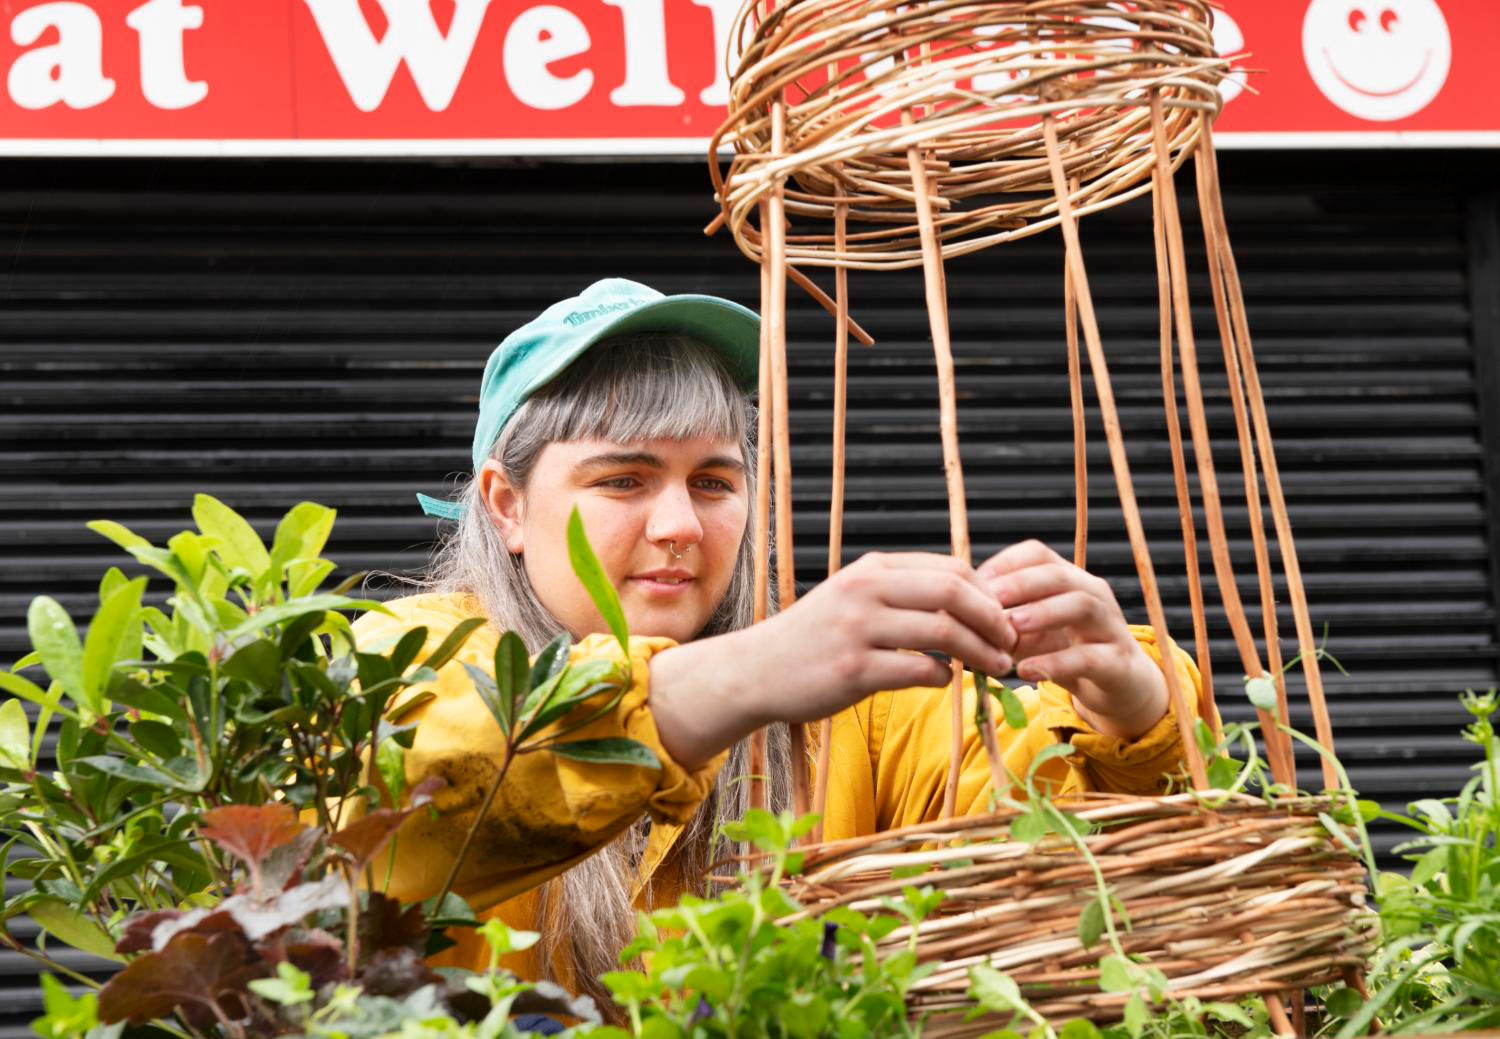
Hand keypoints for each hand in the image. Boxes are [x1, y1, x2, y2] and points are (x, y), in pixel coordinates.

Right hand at [649, 552, 1014, 767]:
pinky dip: (944, 677)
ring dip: (981, 652)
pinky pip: (918, 671)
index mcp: (872, 569)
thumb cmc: (813, 638)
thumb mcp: (853, 598)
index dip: (989, 593)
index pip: (951, 568)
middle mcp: (866, 592)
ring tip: (998, 666)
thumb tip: (967, 598)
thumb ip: (902, 592)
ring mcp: (858, 630)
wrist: (755, 670)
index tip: (1006, 617)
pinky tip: (947, 681)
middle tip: (1012, 641)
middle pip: (954, 592)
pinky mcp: (853, 670)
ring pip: (943, 633)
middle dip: (994, 619)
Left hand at [977, 540, 1167, 741]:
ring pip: (1083, 605)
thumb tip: (958, 618)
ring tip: (1012, 626)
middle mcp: (1093, 595)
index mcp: (1069, 581)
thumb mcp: (1032, 635)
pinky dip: (1056, 663)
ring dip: (1043, 612)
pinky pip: (1090, 657)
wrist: (1120, 687)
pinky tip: (1027, 670)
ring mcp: (1110, 627)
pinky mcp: (1118, 663)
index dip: (1006, 563)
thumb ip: (1004, 624)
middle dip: (1022, 583)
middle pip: (1060, 574)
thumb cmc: (1068, 652)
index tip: (976, 582)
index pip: (1039, 554)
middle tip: (990, 599)